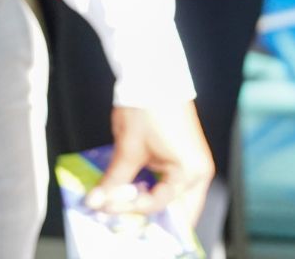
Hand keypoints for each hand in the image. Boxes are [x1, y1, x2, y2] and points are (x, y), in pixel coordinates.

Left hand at [86, 102, 213, 224]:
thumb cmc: (144, 108)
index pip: (158, 205)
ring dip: (150, 205)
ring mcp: (194, 164)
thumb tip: (96, 202)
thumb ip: (114, 180)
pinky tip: (133, 190)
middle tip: (120, 222)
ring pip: (174, 200)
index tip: (102, 206)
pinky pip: (171, 184)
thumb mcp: (127, 148)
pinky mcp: (185, 155)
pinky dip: (153, 190)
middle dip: (148, 219)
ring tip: (124, 208)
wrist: (152, 72)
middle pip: (176, 212)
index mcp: (190, 173)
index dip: (128, 207)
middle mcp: (199, 173)